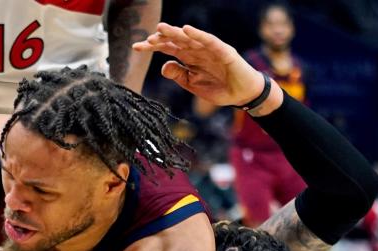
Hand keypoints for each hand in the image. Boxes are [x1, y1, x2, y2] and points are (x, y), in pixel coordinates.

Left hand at [133, 23, 265, 106]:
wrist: (241, 95)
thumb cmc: (218, 88)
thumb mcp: (192, 84)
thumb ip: (178, 75)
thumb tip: (163, 67)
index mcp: (189, 58)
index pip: (167, 49)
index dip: (152, 47)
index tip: (136, 47)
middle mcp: (197, 50)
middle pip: (175, 41)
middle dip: (160, 38)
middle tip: (146, 38)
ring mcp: (210, 49)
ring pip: (189, 38)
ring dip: (175, 33)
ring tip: (160, 28)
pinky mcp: (224, 51)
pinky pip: (209, 41)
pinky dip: (198, 35)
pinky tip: (186, 30)